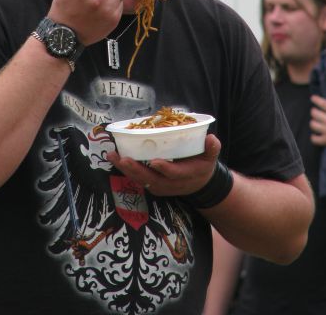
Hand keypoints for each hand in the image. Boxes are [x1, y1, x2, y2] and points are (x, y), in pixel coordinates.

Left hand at [106, 134, 220, 196]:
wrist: (200, 184)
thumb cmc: (203, 165)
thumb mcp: (211, 157)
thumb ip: (212, 148)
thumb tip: (212, 138)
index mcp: (187, 175)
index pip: (174, 174)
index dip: (165, 168)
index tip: (154, 161)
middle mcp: (171, 184)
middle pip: (152, 179)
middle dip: (136, 170)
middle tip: (124, 159)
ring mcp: (161, 186)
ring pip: (142, 180)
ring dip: (126, 170)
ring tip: (113, 157)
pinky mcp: (153, 185)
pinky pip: (138, 179)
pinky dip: (126, 171)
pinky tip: (116, 159)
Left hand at [310, 93, 325, 154]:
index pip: (323, 103)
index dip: (316, 100)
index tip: (313, 98)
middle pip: (314, 113)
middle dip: (313, 112)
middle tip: (315, 112)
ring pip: (313, 125)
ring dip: (313, 124)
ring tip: (315, 123)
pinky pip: (314, 139)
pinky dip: (314, 138)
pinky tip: (316, 136)